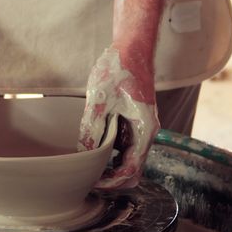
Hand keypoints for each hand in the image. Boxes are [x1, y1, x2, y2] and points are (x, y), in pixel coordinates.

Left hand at [78, 0, 169, 189]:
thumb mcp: (100, 97)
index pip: (131, 170)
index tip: (91, 184)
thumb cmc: (119, 68)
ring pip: (129, 160)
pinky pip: (124, 147)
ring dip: (111, 168)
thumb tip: (84, 152)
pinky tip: (92, 150)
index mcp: (144, 129)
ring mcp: (141, 128)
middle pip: (133, 171)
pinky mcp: (133, 122)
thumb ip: (92, 126)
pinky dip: (111, 154)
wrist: (132, 47)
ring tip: (86, 167)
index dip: (111, 182)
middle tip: (87, 180)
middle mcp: (146, 133)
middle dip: (112, 180)